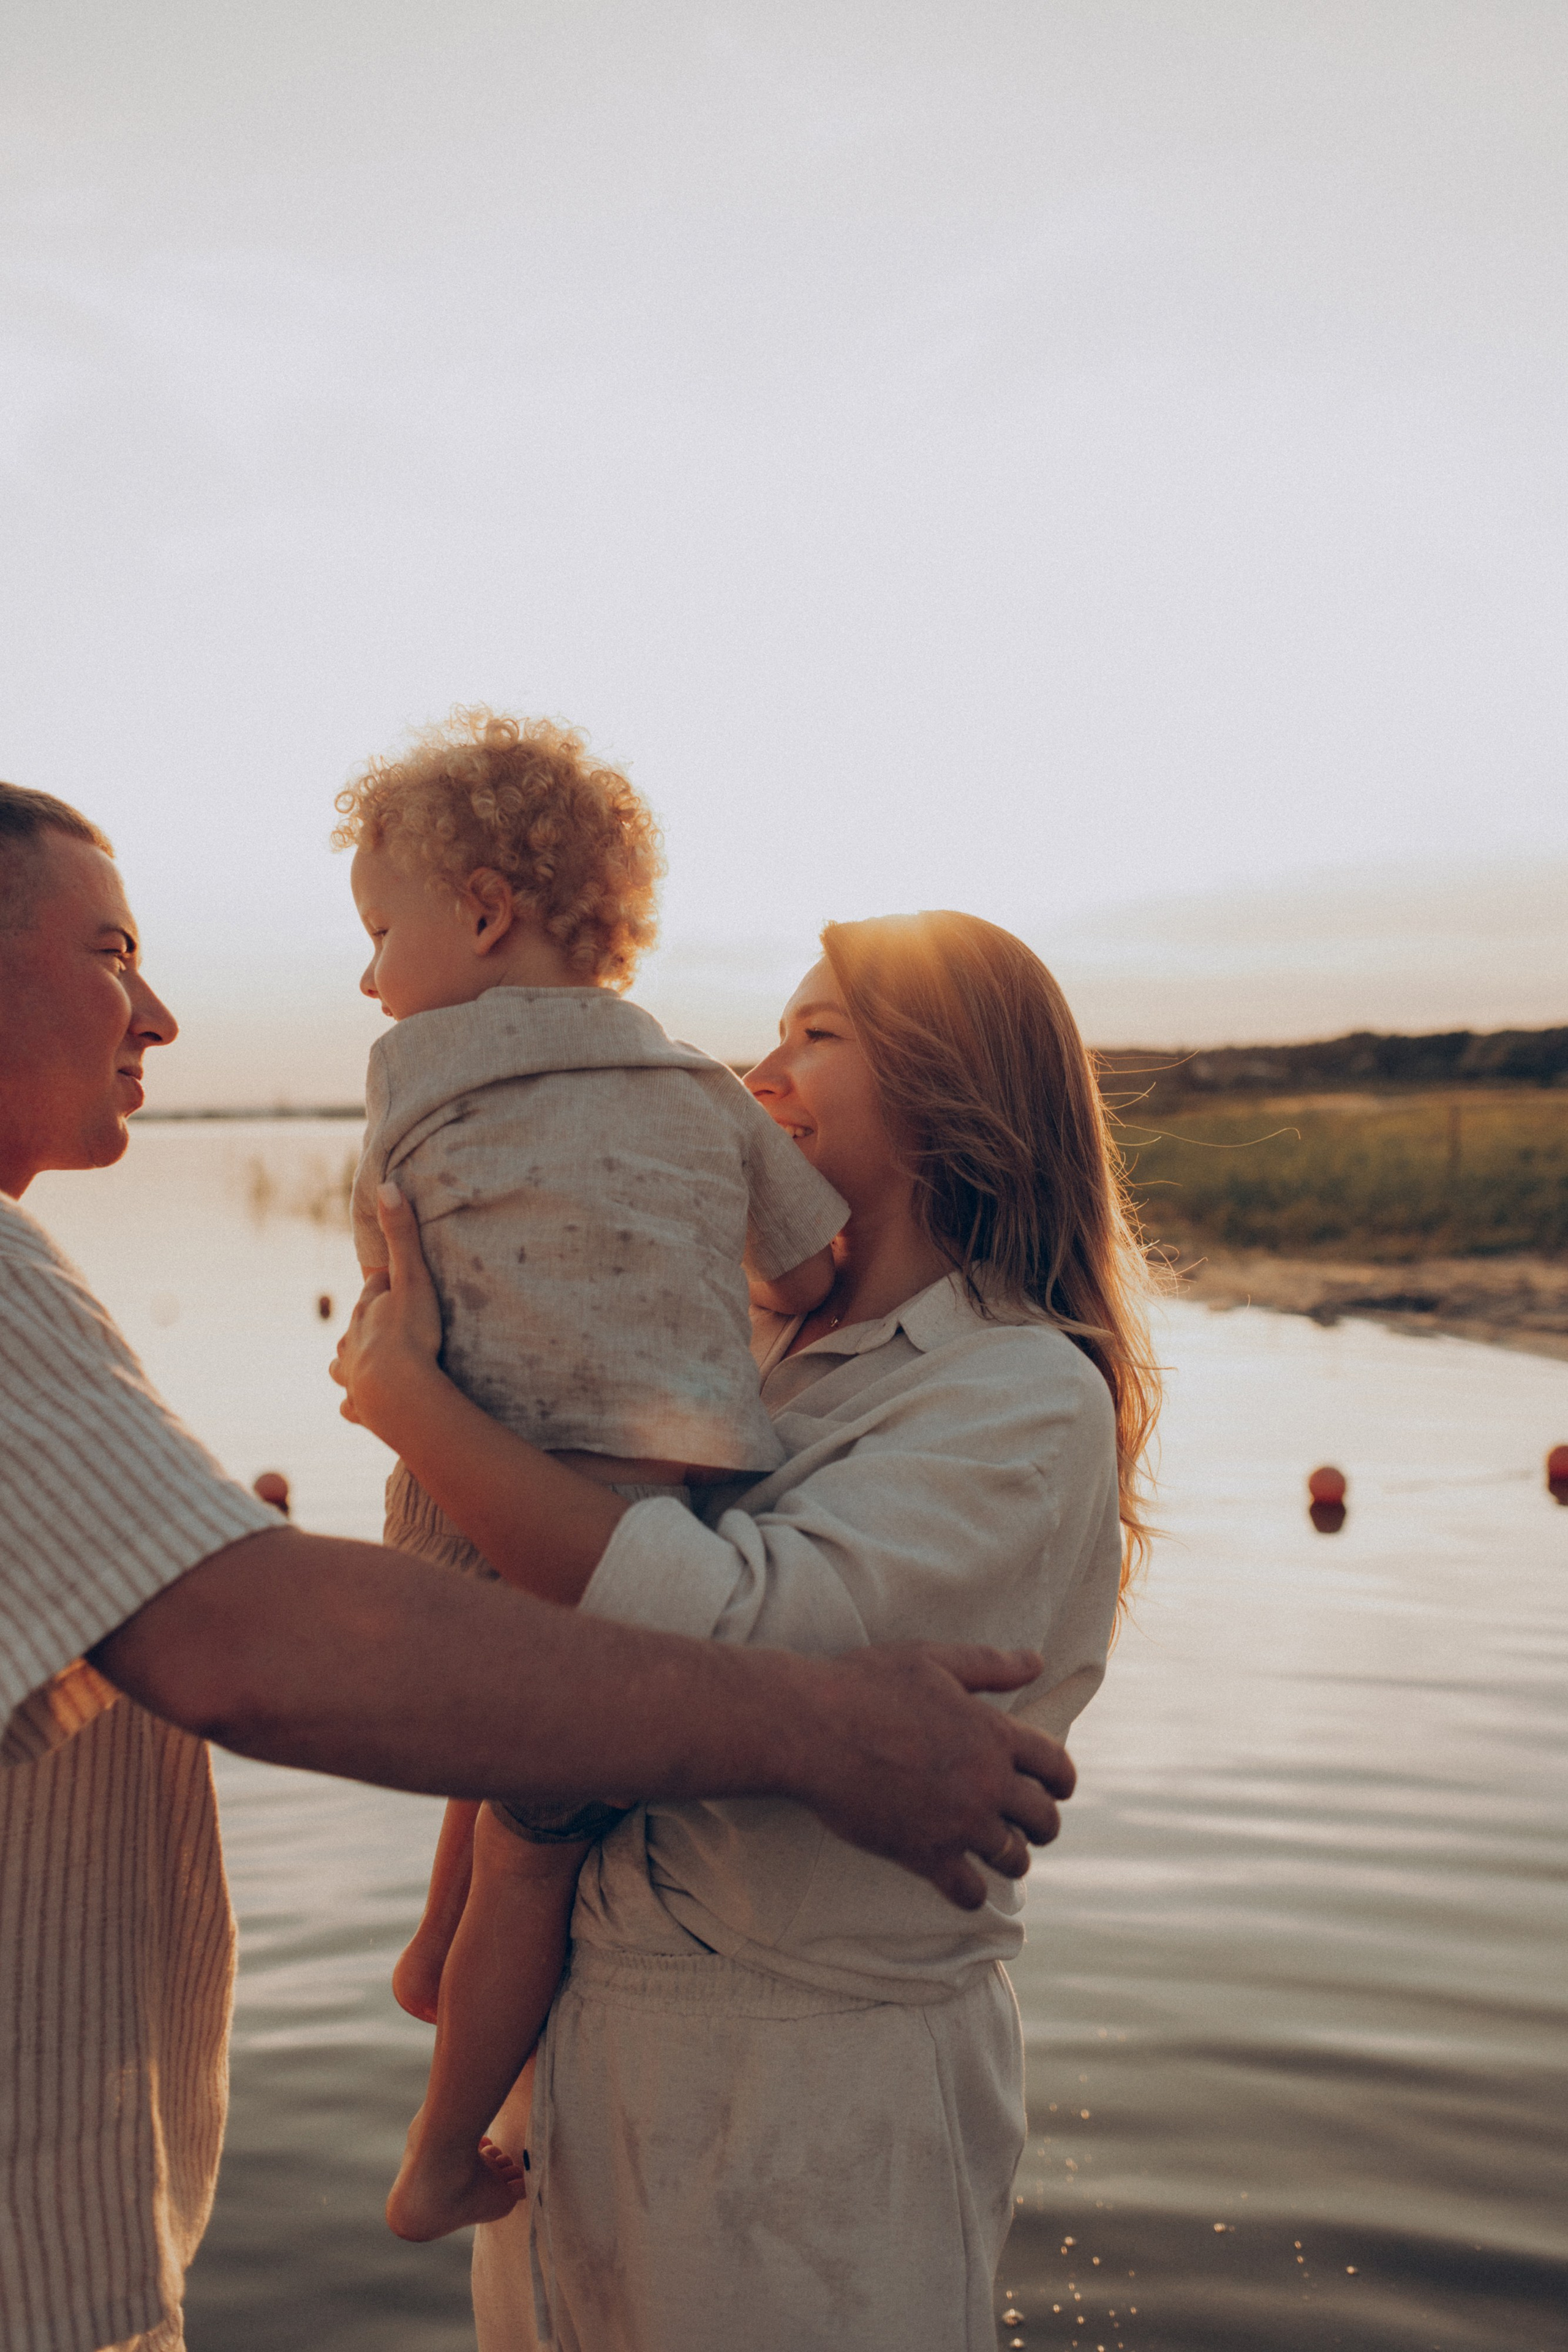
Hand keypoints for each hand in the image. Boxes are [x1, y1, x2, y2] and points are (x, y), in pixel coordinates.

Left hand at [329, 1182, 445, 1440]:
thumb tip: (386, 1185)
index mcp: (365, 1309)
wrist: (398, 1393)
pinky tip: (364, 1406)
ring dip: (356, 1362)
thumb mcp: (412, 1280)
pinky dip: (357, 1403)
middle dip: (371, 1323)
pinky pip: (352, 1405)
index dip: (388, 1285)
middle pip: (357, 1326)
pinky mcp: (358, 1408)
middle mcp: (351, 1342)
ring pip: (344, 1364)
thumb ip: (402, 1236)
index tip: (402, 1284)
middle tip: (398, 1326)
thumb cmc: (410, 1334)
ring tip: (376, 1365)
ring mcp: (351, 1377)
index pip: (374, 1288)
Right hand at [794, 1642, 1075, 1909]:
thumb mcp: (933, 1659)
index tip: (1057, 1788)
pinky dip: (972, 1893)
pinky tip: (965, 1886)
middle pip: (1043, 1819)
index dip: (1062, 1780)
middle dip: (1042, 1824)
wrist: (810, 1728)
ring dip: (1011, 1857)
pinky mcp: (924, 1855)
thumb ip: (990, 1665)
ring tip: (999, 1854)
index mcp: (993, 1734)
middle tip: (1030, 1826)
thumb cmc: (866, 1685)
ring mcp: (958, 1824)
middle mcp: (986, 1783)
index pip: (1056, 1766)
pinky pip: (967, 1890)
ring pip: (1011, 1857)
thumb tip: (1037, 1661)